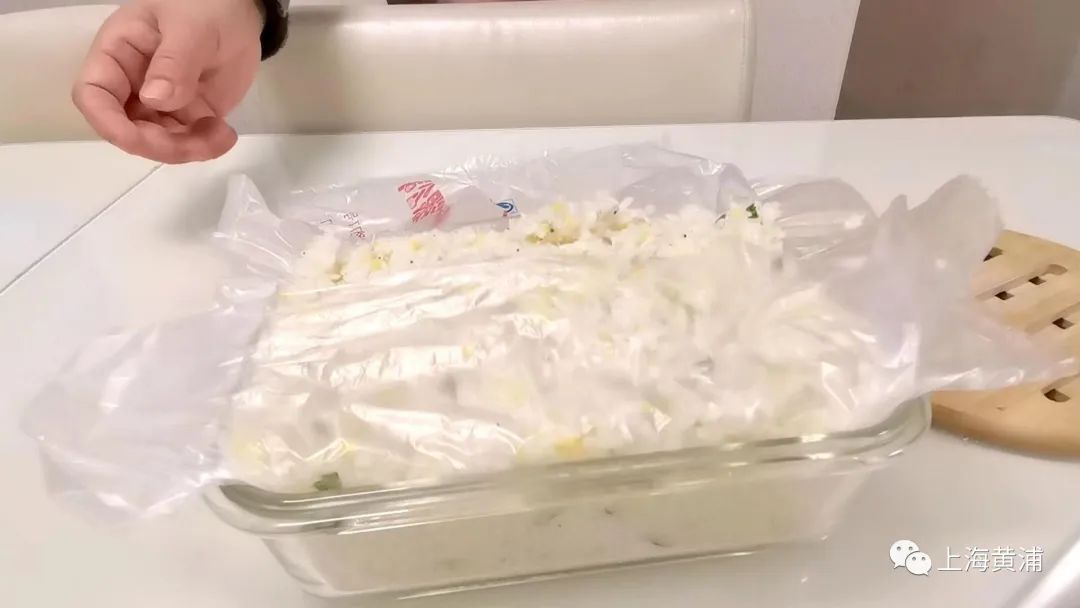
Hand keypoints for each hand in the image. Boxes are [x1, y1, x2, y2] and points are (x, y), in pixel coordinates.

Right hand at [72, 0, 263, 163]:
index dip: (107, 122)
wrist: (242, 13)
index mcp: (117, 54)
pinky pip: (187, 142)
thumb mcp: (190, 26)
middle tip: (198, 142)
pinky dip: (205, 147)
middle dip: (158, 144)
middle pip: (127, 128)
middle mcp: (132, 84)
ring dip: (186, 150)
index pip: (93, 94)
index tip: (136, 139)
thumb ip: (173, 61)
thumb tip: (154, 99)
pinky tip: (226, 135)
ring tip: (222, 135)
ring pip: (159, 142)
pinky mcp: (188, 115)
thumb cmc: (206, 7)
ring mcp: (160, 103)